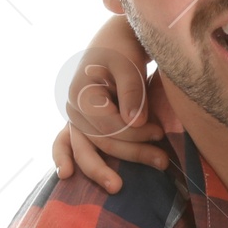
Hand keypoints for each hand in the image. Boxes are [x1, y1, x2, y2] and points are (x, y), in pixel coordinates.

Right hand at [51, 18, 168, 192]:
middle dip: (132, 153)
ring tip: (118, 188)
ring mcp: (74, 117)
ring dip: (101, 170)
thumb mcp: (129, 63)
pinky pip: (66, 144)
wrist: (115, 40)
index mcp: (83, 93)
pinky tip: (66, 176)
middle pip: (101, 141)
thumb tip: (135, 123)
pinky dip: (65, 158)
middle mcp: (73, 108)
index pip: (111, 126)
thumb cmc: (123, 48)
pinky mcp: (80, 123)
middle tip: (162, 162)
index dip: (136, 133)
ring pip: (84, 150)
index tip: (161, 132)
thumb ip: (132, 92)